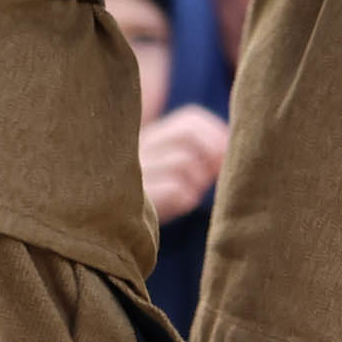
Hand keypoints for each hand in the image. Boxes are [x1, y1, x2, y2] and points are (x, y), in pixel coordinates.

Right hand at [140, 104, 229, 222]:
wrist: (115, 222)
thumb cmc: (155, 197)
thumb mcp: (171, 169)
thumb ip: (199, 157)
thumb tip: (226, 154)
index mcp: (152, 136)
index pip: (190, 118)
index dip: (215, 133)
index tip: (226, 153)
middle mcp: (142, 147)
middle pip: (187, 133)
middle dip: (211, 151)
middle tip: (216, 171)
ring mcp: (138, 169)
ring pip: (184, 160)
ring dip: (198, 179)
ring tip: (191, 192)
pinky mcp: (139, 194)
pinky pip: (176, 189)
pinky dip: (186, 197)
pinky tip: (179, 204)